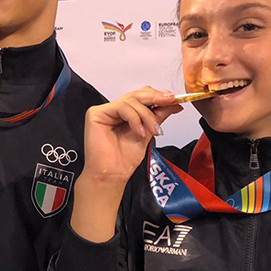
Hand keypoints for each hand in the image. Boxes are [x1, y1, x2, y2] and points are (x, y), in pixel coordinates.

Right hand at [70, 87, 181, 241]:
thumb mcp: (148, 132)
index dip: (157, 96)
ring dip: (146, 115)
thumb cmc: (125, 159)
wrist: (113, 175)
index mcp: (125, 113)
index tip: (174, 99)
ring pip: (131, 100)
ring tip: (153, 130)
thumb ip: (158, 116)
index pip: (141, 97)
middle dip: (156, 98)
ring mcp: (105, 110)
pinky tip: (139, 131)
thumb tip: (174, 103)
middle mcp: (114, 110)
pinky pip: (121, 107)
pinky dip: (134, 118)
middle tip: (170, 101)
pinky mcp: (96, 113)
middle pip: (137, 95)